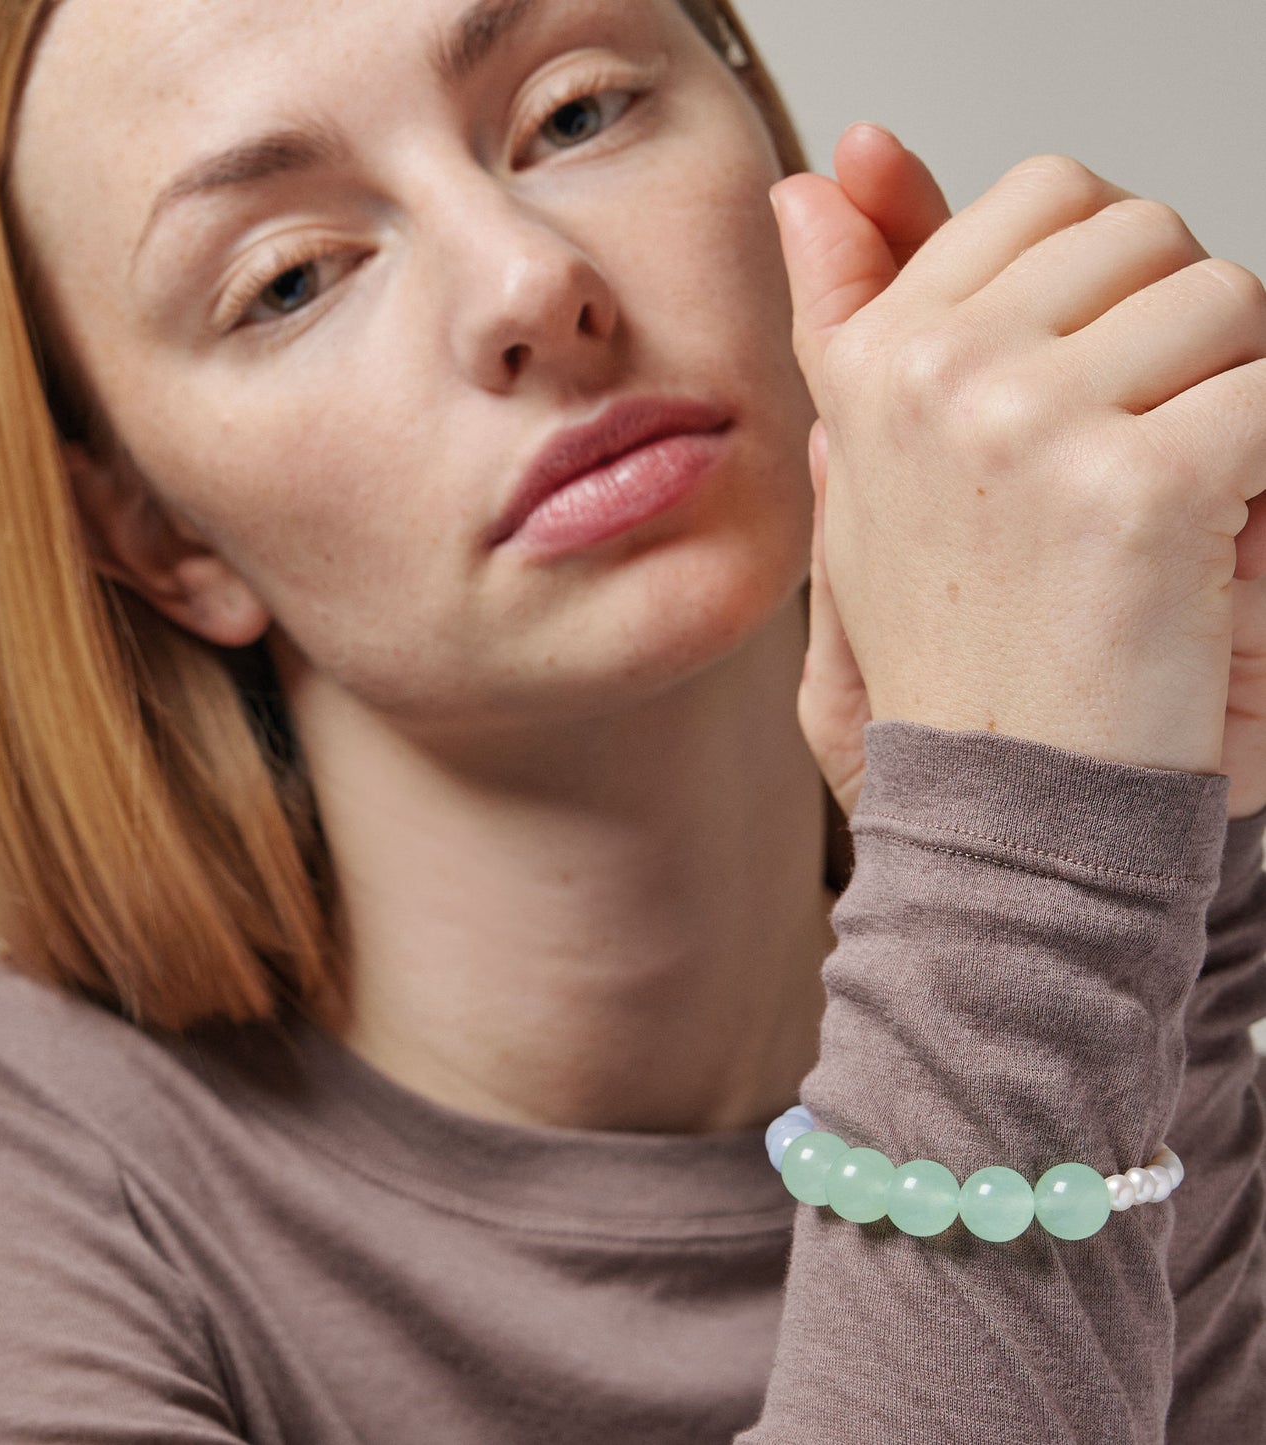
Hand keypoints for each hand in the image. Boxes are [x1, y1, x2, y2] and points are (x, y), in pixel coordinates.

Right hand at [774, 136, 1265, 787]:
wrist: (999, 794)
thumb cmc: (956, 636)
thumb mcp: (874, 467)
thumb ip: (850, 309)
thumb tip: (815, 179)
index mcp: (879, 359)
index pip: (1044, 197)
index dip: (1101, 284)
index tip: (1079, 389)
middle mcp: (936, 373)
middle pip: (1147, 232)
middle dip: (1173, 332)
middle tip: (1123, 461)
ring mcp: (1026, 423)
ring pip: (1226, 298)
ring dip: (1233, 397)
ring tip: (1162, 509)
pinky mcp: (1133, 488)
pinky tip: (1206, 546)